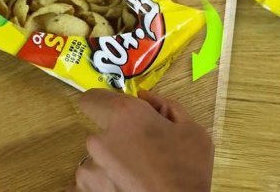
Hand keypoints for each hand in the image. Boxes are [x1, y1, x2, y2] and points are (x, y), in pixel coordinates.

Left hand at [69, 89, 213, 191]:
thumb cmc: (187, 173)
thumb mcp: (191, 131)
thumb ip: (166, 107)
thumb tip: (146, 98)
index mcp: (124, 116)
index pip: (92, 97)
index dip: (104, 102)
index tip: (116, 111)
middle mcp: (100, 139)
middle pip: (100, 131)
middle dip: (118, 138)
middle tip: (144, 150)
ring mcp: (91, 169)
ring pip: (98, 159)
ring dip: (112, 163)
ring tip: (139, 174)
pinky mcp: (87, 191)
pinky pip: (94, 181)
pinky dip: (108, 183)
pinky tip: (130, 185)